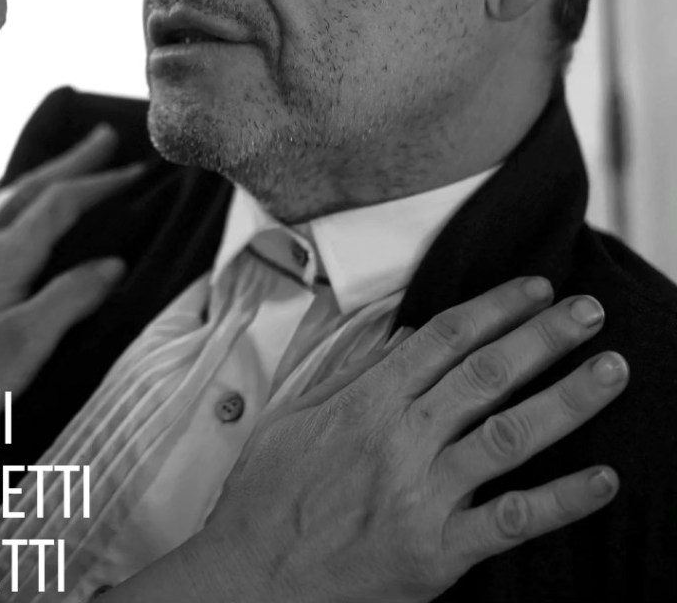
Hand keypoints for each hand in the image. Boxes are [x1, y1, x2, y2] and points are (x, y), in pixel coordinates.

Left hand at [0, 124, 141, 411]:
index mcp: (3, 257)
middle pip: (25, 189)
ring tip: (31, 175)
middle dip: (67, 161)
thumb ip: (72, 296)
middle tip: (99, 137)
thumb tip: (113, 264)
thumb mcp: (30, 342)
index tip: (133, 170)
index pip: (60, 204)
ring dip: (14, 182)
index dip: (99, 182)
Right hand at [148, 278, 625, 602]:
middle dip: (543, 337)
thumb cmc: (267, 492)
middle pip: (486, 374)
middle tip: (588, 311)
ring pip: (509, 435)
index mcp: (365, 399)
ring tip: (611, 370)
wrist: (252, 575)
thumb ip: (349, 368)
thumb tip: (403, 330)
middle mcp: (400, 438)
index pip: (444, 338)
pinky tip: (604, 481)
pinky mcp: (439, 552)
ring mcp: (423, 494)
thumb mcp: (294, 413)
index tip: (534, 289)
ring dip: (567, 399)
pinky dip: (561, 500)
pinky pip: (512, 520)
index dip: (495, 307)